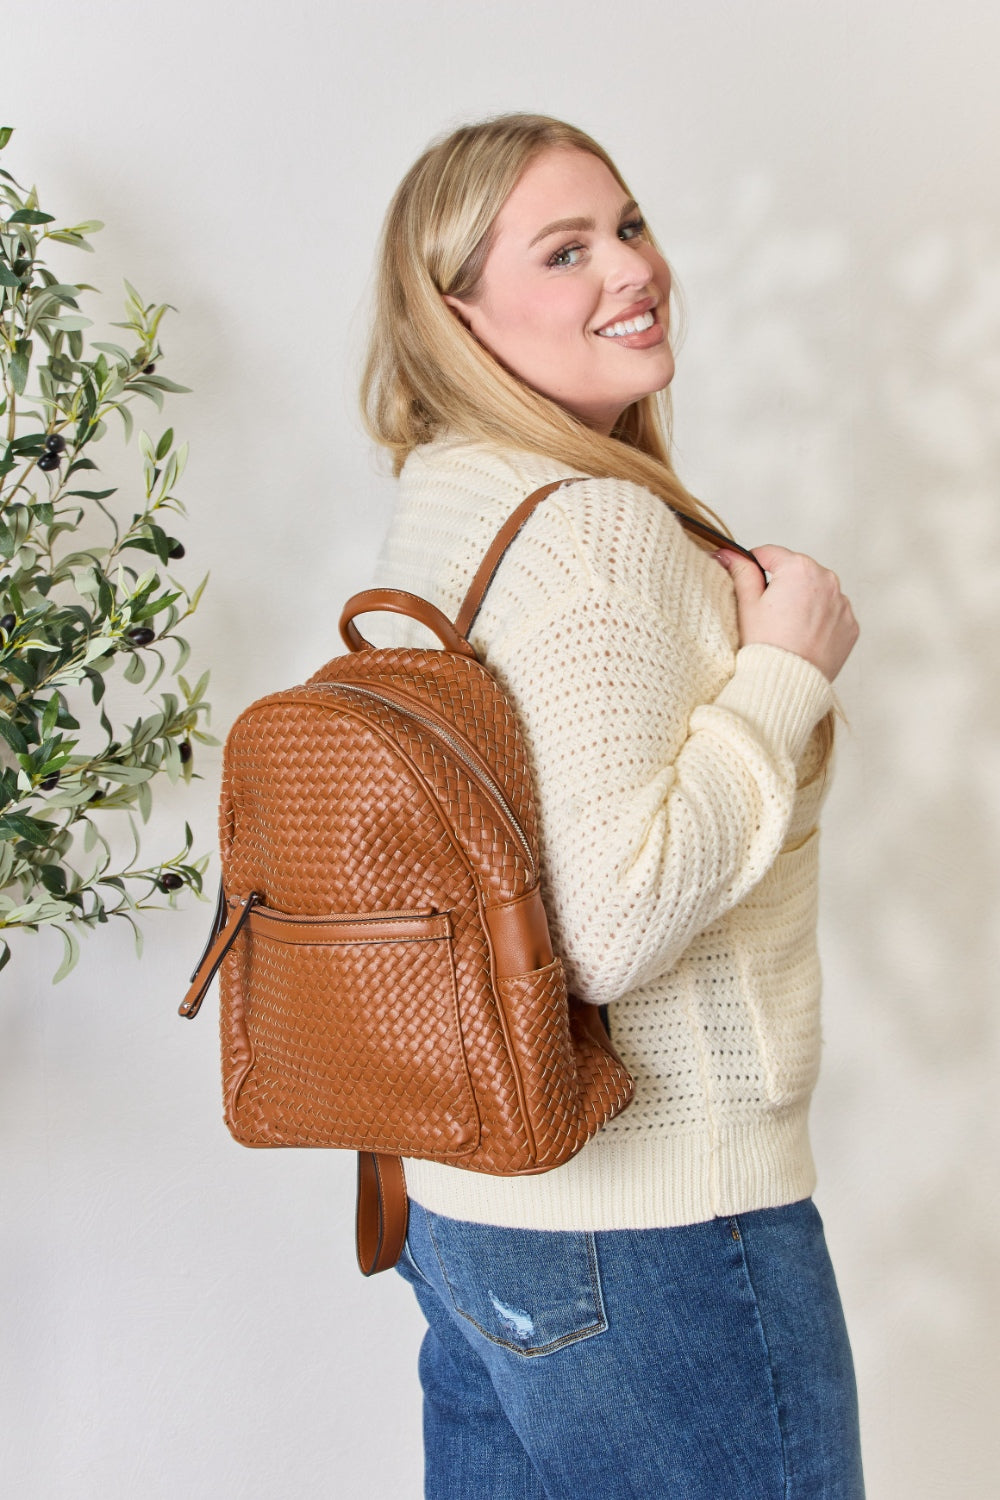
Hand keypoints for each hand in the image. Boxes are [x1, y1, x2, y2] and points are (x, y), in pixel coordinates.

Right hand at [715, 544, 858, 681]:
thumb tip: (729, 554)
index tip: (748, 582)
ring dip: (803, 600)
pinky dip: (819, 620)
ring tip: (787, 627)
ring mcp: (842, 603)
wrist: (789, 683)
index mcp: (799, 568)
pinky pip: (832, 613)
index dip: (753, 566)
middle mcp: (827, 579)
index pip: (770, 554)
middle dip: (783, 585)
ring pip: (816, 591)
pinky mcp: (850, 625)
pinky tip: (804, 636)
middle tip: (768, 613)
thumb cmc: (766, 645)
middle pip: (797, 572)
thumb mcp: (747, 604)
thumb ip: (741, 572)